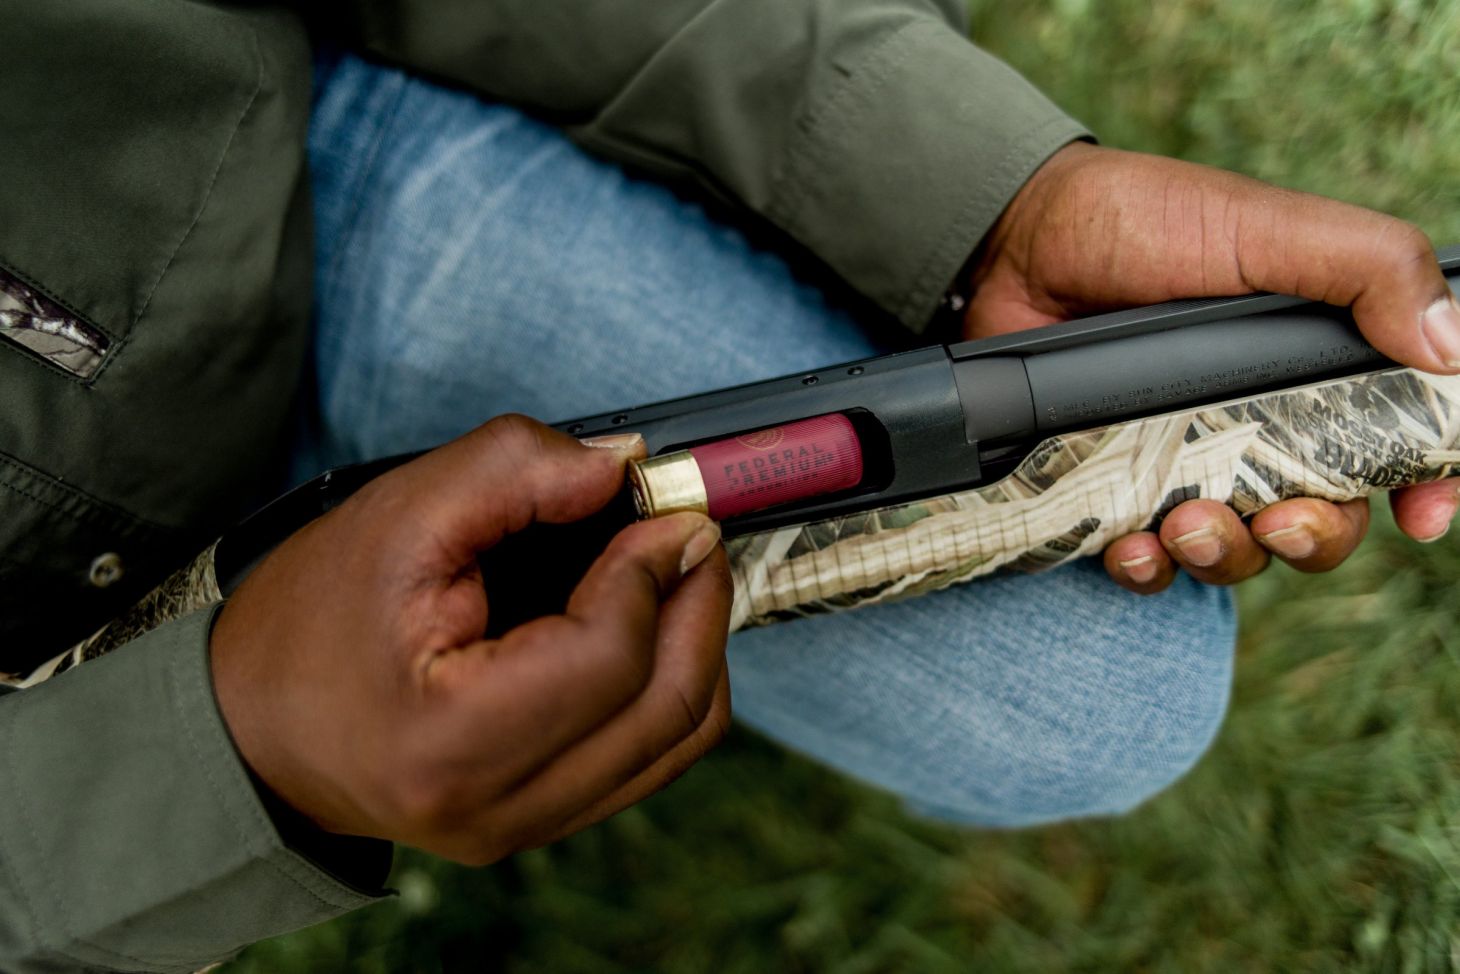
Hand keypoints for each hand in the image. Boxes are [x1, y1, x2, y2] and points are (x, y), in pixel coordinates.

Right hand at [210, 416, 731, 864]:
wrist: (249, 727)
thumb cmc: (308, 623)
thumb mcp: (396, 515)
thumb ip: (512, 469)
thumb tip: (621, 465)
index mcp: (451, 741)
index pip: (608, 658)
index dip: (652, 571)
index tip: (665, 513)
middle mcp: (498, 808)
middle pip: (667, 709)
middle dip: (700, 606)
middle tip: (695, 535)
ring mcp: (524, 827)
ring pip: (675, 741)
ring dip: (699, 647)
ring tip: (678, 574)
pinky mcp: (540, 820)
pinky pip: (650, 759)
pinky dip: (671, 686)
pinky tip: (652, 627)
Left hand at [966, 141, 1459, 592]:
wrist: (1018, 240)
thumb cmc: (1146, 220)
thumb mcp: (1266, 228)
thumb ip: (1365, 270)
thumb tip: (1454, 348)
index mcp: (1315, 366)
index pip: (1393, 443)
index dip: (1422, 486)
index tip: (1421, 517)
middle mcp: (1258, 422)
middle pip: (1321, 517)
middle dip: (1312, 538)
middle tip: (1278, 522)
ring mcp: (1184, 459)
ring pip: (1237, 548)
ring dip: (1227, 555)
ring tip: (1187, 525)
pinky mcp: (1114, 485)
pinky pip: (1147, 559)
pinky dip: (1147, 567)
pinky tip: (1130, 545)